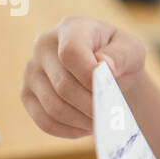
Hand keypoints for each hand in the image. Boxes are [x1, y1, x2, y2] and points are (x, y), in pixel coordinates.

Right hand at [20, 15, 145, 136]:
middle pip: (63, 85)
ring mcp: (31, 71)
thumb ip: (122, 55)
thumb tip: (105, 65)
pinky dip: (69, 130)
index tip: (108, 86)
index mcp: (71, 28)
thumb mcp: (132, 50)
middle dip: (92, 105)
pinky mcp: (27, 94)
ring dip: (83, 120)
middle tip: (111, 113)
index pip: (71, 52)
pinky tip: (86, 127)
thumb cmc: (120, 59)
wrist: (108, 72)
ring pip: (54, 107)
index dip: (90, 75)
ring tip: (102, 120)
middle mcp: (43, 45)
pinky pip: (45, 121)